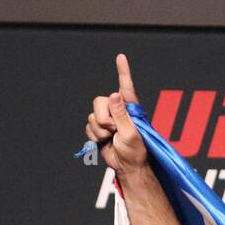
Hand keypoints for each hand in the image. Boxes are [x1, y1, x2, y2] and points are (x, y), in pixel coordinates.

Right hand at [85, 53, 147, 174]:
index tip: (121, 57)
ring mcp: (108, 119)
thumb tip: (114, 95)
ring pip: (92, 116)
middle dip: (104, 119)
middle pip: (100, 102)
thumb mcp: (130, 133)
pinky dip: (94, 136)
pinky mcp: (100, 128)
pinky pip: (88, 126)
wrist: (127, 167)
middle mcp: (118, 110)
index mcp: (130, 108)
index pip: (125, 87)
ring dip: (100, 130)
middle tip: (114, 131)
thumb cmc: (135, 152)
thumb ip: (121, 115)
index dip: (123, 71)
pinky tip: (104, 141)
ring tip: (112, 138)